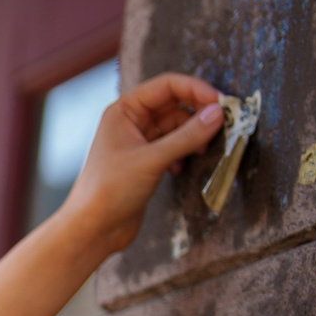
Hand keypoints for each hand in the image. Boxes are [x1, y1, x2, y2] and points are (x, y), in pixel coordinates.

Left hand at [56, 72, 227, 257]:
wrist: (93, 230)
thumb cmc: (110, 191)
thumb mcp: (152, 160)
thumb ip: (187, 136)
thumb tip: (218, 113)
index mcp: (124, 110)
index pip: (166, 86)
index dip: (195, 89)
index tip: (221, 101)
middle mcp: (130, 122)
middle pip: (174, 104)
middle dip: (198, 113)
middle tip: (222, 124)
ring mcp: (138, 142)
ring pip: (176, 127)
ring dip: (192, 136)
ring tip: (203, 150)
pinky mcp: (145, 162)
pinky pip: (173, 147)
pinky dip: (183, 153)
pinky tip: (182, 168)